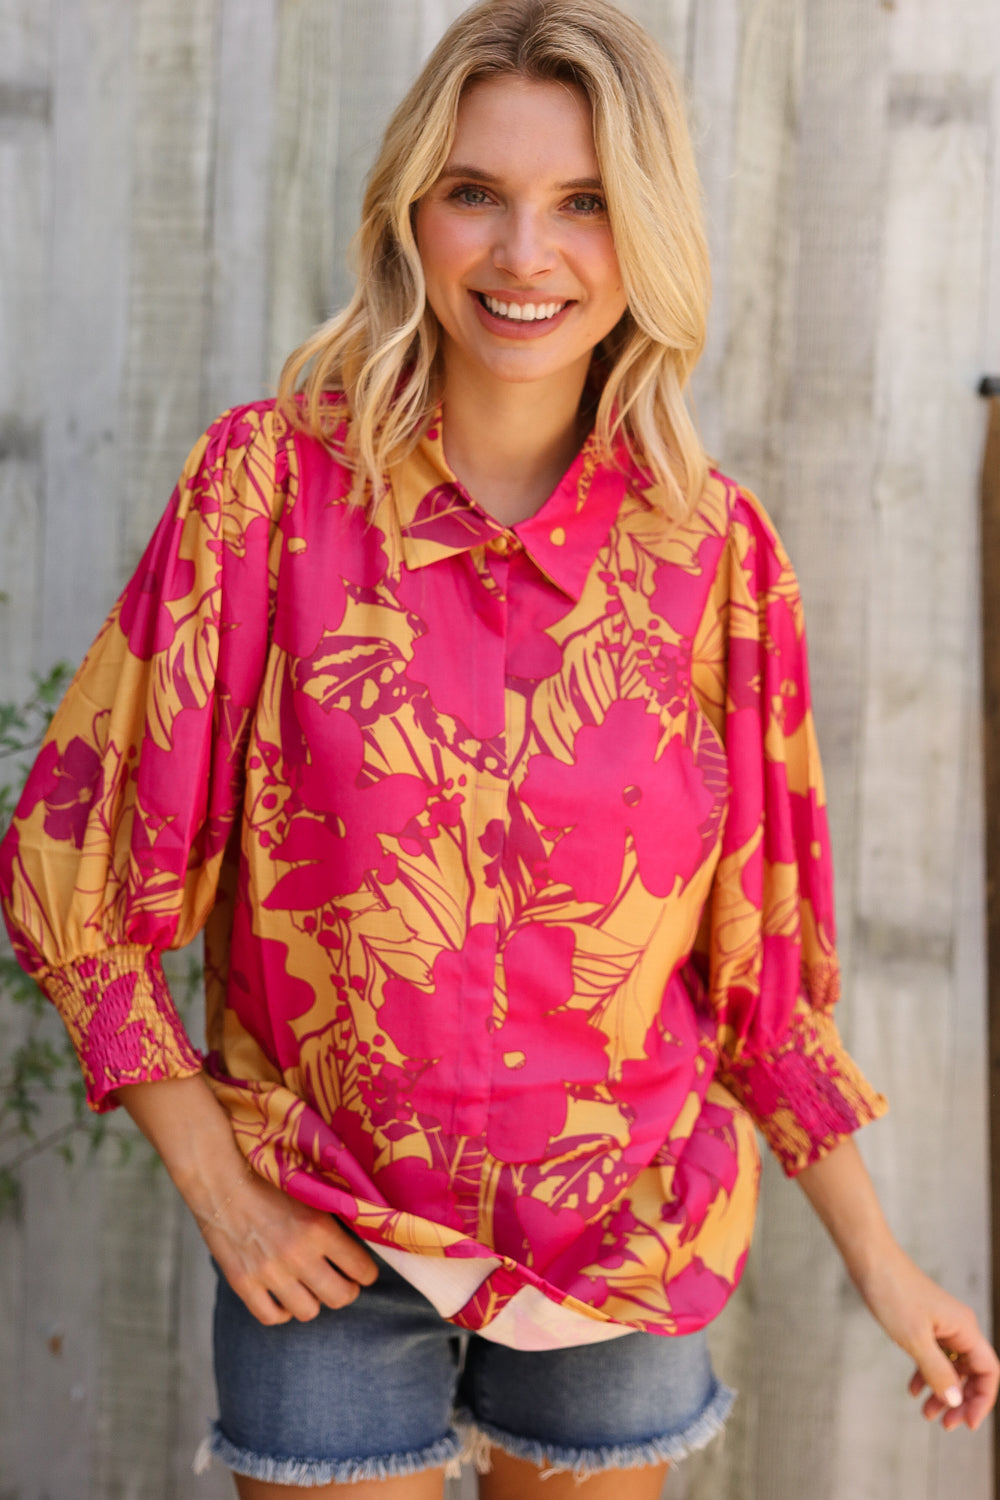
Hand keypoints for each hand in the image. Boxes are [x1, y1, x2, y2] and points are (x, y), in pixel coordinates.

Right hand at [113, 1074, 377, 1325]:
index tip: (363, 1270)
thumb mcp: (309, 1189)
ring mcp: (269, 1273)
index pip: (362, 1270)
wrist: (220, 1179)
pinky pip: (271, 1317)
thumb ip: (336, 1212)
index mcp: (319, 1228)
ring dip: (313, 1300)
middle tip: (341, 1281)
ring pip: (309, 1312)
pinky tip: (283, 1296)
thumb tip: (365, 1227)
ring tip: (310, 1286)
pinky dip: (281, 1311)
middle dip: (346, 1290)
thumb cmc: (268, 1177)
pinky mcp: (243, 1284)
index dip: (366, 1272)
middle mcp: (298, 1255)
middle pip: (340, 1297)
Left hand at [857, 1247, 998, 1431]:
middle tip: (944, 1424)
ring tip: (927, 1414)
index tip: (966, 1423)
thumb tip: (956, 1401)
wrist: (869, 1259)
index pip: (988, 1371)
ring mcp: (940, 1324)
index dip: (982, 1400)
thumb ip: (937, 1371)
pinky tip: (913, 1390)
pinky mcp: (923, 1323)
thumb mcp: (915, 1339)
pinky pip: (933, 1355)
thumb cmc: (893, 1292)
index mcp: (965, 1328)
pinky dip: (926, 1374)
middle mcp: (958, 1327)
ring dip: (942, 1391)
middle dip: (961, 1401)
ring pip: (951, 1366)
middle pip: (971, 1372)